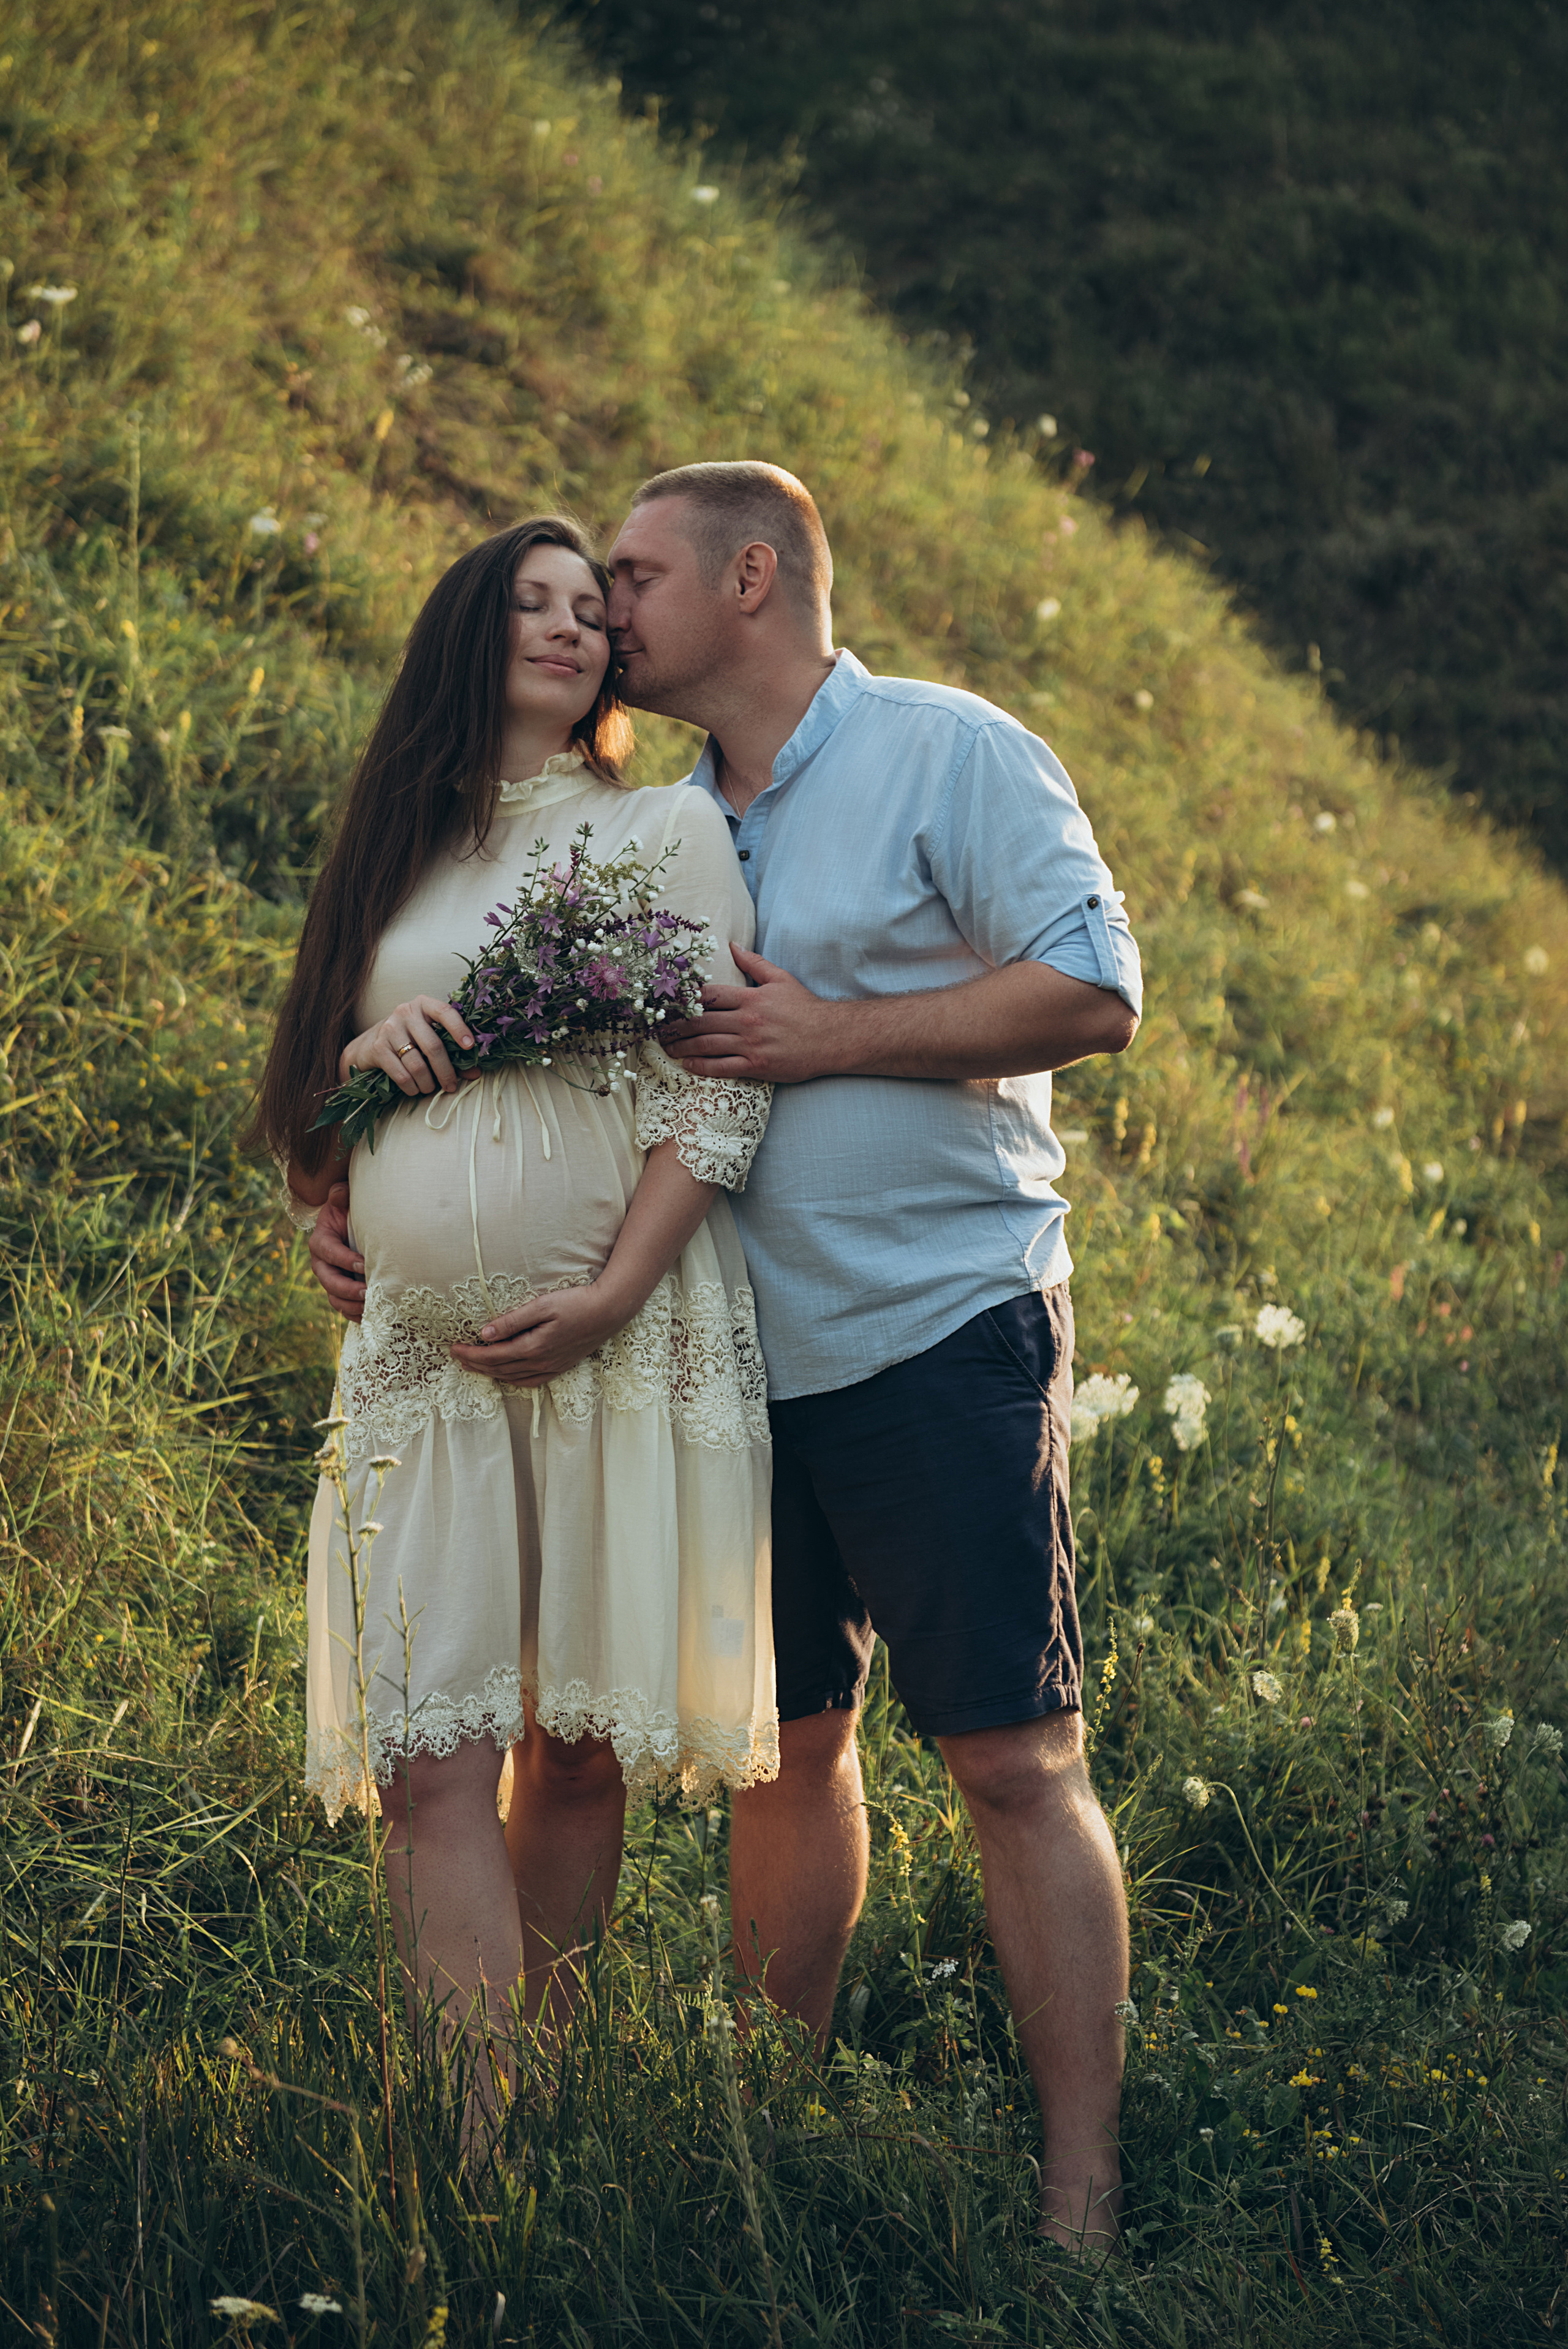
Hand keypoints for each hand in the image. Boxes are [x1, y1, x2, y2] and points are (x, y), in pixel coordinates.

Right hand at [308, 1182, 365, 1321]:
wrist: (353, 1229)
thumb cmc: (350, 1214)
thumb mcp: (344, 1202)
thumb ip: (340, 1196)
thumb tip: (340, 1192)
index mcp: (321, 1242)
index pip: (329, 1252)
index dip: (344, 1259)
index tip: (364, 1263)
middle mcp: (322, 1265)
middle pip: (329, 1281)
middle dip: (347, 1288)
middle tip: (367, 1292)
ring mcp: (331, 1281)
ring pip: (335, 1298)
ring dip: (352, 1306)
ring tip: (371, 1309)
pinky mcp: (341, 1293)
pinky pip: (344, 1308)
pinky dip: (356, 1315)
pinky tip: (372, 1318)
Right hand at [340, 996, 473, 1094]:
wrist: (369, 1044)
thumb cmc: (409, 1040)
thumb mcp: (429, 1039)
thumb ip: (453, 1053)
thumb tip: (476, 1072)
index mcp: (423, 1005)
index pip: (445, 1011)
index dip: (459, 1029)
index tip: (470, 1047)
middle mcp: (405, 1012)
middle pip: (433, 1046)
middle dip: (445, 1071)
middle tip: (450, 1086)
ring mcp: (389, 1029)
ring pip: (417, 1064)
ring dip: (427, 1083)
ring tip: (430, 1089)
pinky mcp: (378, 1047)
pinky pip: (401, 1074)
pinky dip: (411, 1087)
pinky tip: (415, 1090)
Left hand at [448, 1281, 631, 1386]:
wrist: (610, 1311)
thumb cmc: (577, 1303)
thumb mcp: (542, 1305)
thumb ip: (513, 1321)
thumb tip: (484, 1334)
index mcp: (533, 1348)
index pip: (493, 1355)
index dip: (471, 1354)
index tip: (453, 1347)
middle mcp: (541, 1363)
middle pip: (499, 1369)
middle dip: (475, 1364)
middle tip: (457, 1356)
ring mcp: (551, 1368)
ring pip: (513, 1378)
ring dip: (490, 1373)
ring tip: (474, 1366)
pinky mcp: (560, 1367)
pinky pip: (530, 1382)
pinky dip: (512, 1380)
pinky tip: (506, 1375)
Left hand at [660, 944, 849, 1081]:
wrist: (831, 1038)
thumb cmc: (806, 1009)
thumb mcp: (782, 979)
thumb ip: (755, 963)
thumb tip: (732, 945)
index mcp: (751, 998)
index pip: (708, 995)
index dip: (683, 999)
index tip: (666, 1002)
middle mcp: (747, 1021)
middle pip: (700, 1022)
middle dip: (675, 1025)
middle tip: (657, 1028)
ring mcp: (751, 1045)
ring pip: (706, 1045)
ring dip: (681, 1047)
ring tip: (666, 1047)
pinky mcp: (757, 1067)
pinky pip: (721, 1067)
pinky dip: (701, 1066)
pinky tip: (687, 1065)